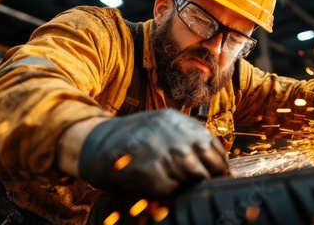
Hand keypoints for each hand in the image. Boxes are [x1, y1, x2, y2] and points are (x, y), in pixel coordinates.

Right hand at [79, 109, 228, 196]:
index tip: (220, 175)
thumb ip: (183, 137)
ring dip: (185, 184)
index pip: (213, 145)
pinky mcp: (150, 170)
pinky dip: (166, 192)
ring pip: (193, 176)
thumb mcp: (159, 127)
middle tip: (203, 186)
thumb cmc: (127, 140)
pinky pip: (171, 188)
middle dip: (208, 177)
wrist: (92, 143)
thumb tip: (212, 160)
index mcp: (177, 121)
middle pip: (209, 162)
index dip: (219, 164)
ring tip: (171, 183)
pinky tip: (154, 185)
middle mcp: (173, 132)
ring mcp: (162, 150)